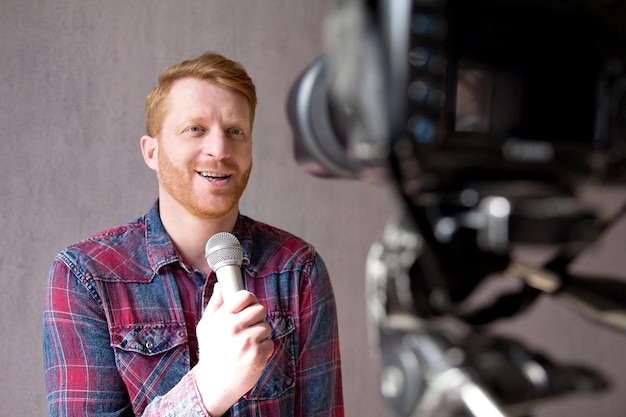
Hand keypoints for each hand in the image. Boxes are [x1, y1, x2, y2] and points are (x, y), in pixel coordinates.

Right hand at [194, 284, 273, 415]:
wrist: (214, 384)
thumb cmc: (211, 353)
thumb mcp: (205, 327)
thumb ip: (215, 304)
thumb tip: (221, 286)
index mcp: (222, 318)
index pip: (245, 296)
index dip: (250, 300)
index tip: (249, 307)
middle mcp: (233, 327)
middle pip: (260, 309)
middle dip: (257, 319)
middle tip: (248, 329)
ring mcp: (246, 341)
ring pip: (266, 327)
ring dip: (260, 336)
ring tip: (247, 346)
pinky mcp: (257, 355)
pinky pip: (270, 343)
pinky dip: (264, 350)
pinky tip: (251, 356)